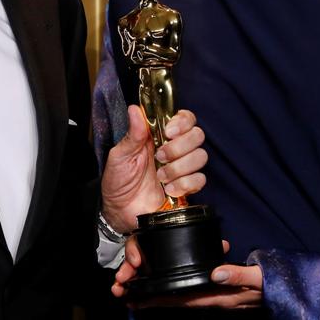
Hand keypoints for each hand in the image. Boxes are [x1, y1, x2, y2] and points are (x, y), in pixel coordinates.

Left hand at [100, 105, 206, 233]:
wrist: (120, 211)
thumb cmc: (118, 180)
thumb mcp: (120, 155)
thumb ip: (132, 134)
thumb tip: (135, 109)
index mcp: (159, 136)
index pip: (185, 118)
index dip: (182, 122)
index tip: (168, 132)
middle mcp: (175, 149)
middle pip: (197, 135)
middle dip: (179, 146)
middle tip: (160, 156)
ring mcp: (183, 168)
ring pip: (201, 156)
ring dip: (179, 167)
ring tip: (161, 176)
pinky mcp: (187, 186)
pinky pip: (200, 179)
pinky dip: (184, 184)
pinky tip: (169, 189)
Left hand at [112, 238, 262, 308]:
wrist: (283, 291)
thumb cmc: (271, 285)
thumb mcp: (258, 278)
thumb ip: (239, 276)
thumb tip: (216, 272)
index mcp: (217, 297)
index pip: (181, 299)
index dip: (157, 299)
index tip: (135, 298)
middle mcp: (211, 299)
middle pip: (174, 301)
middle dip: (150, 300)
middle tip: (125, 295)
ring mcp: (212, 297)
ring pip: (179, 298)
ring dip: (158, 295)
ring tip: (136, 291)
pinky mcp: (215, 292)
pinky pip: (189, 293)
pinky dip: (173, 289)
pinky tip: (166, 283)